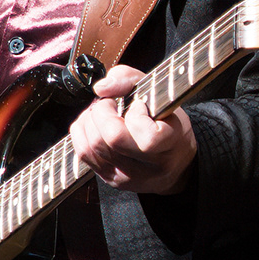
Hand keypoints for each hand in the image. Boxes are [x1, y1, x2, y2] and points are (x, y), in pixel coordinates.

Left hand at [69, 64, 196, 195]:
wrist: (176, 163)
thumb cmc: (167, 124)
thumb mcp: (159, 95)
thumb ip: (130, 79)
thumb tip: (101, 87)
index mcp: (169, 146)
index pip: (146, 137)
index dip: (136, 113)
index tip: (139, 105)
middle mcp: (148, 167)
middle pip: (110, 140)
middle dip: (102, 112)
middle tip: (109, 103)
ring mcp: (128, 177)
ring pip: (92, 147)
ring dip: (89, 121)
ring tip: (100, 113)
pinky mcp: (111, 179)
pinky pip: (84, 155)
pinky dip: (82, 133)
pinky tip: (93, 125)